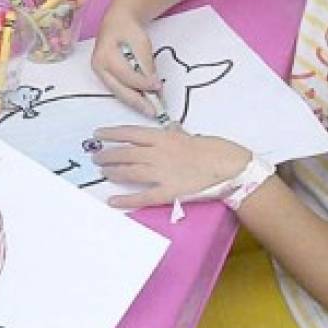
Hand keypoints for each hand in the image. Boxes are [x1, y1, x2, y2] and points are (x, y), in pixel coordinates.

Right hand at [92, 7, 162, 117]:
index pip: (126, 75)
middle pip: (119, 89)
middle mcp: (99, 67)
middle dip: (138, 102)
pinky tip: (144, 101)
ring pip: (119, 93)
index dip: (143, 83)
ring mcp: (100, 73)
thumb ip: (146, 64)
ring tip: (151, 109)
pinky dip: (132, 96)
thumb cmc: (128, 29)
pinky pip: (119, 89)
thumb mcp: (141, 42)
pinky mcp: (105, 77)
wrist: (117, 23)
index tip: (158, 87)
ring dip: (136, 102)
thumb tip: (153, 85)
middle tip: (153, 112)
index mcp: (105, 54)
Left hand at [93, 125, 250, 208]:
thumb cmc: (214, 149)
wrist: (230, 167)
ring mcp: (162, 173)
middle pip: (125, 153)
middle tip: (97, 157)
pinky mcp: (168, 192)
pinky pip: (142, 196)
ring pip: (129, 171)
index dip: (111, 133)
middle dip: (108, 155)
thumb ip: (176, 133)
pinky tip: (112, 200)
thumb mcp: (191, 135)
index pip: (130, 133)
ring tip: (103, 171)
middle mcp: (158, 153)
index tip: (98, 134)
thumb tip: (169, 127)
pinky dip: (126, 198)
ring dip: (113, 171)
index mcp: (164, 137)